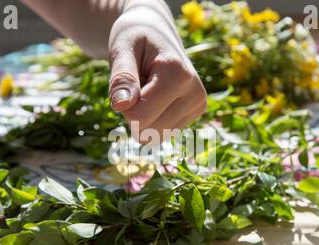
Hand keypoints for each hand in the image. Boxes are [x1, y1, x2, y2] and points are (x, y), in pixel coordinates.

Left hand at [108, 0, 206, 141]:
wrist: (157, 32)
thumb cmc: (136, 39)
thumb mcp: (122, 50)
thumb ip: (121, 78)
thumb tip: (121, 106)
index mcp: (178, 75)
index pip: (139, 117)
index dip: (123, 104)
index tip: (129, 81)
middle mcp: (195, 93)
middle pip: (147, 131)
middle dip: (132, 112)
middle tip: (138, 84)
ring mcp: (198, 106)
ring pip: (154, 137)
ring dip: (142, 118)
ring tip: (148, 89)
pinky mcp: (196, 114)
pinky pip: (162, 134)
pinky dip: (152, 120)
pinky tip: (157, 98)